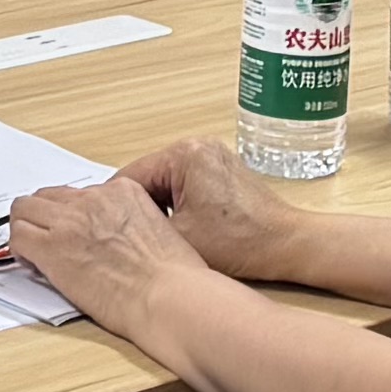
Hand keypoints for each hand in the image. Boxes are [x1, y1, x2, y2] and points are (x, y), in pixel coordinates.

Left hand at [0, 168, 221, 350]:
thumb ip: (128, 225)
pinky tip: (33, 265)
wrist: (168, 297)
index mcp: (123, 192)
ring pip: (24, 210)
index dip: (71, 216)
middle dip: (45, 217)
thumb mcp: (158, 231)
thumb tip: (111, 240)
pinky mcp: (52, 247)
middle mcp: (94, 199)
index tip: (73, 234)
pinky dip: (20, 250)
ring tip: (35, 253)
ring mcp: (70, 221)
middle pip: (49, 196)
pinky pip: (18, 237)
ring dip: (28, 229)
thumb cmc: (174, 278)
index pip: (79, 193)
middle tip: (47, 241)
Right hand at [116, 130, 318, 284]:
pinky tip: (178, 231)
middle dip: (139, 209)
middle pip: (148, 179)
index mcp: (184, 154)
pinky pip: (185, 185)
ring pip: (166, 184)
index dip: (113, 208)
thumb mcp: (178, 237)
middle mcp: (198, 146)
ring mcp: (212, 157)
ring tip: (154, 238)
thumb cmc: (243, 241)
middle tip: (129, 239)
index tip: (104, 230)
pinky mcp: (221, 171)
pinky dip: (178, 206)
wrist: (287, 245)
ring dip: (159, 210)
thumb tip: (113, 227)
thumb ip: (140, 227)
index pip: (130, 177)